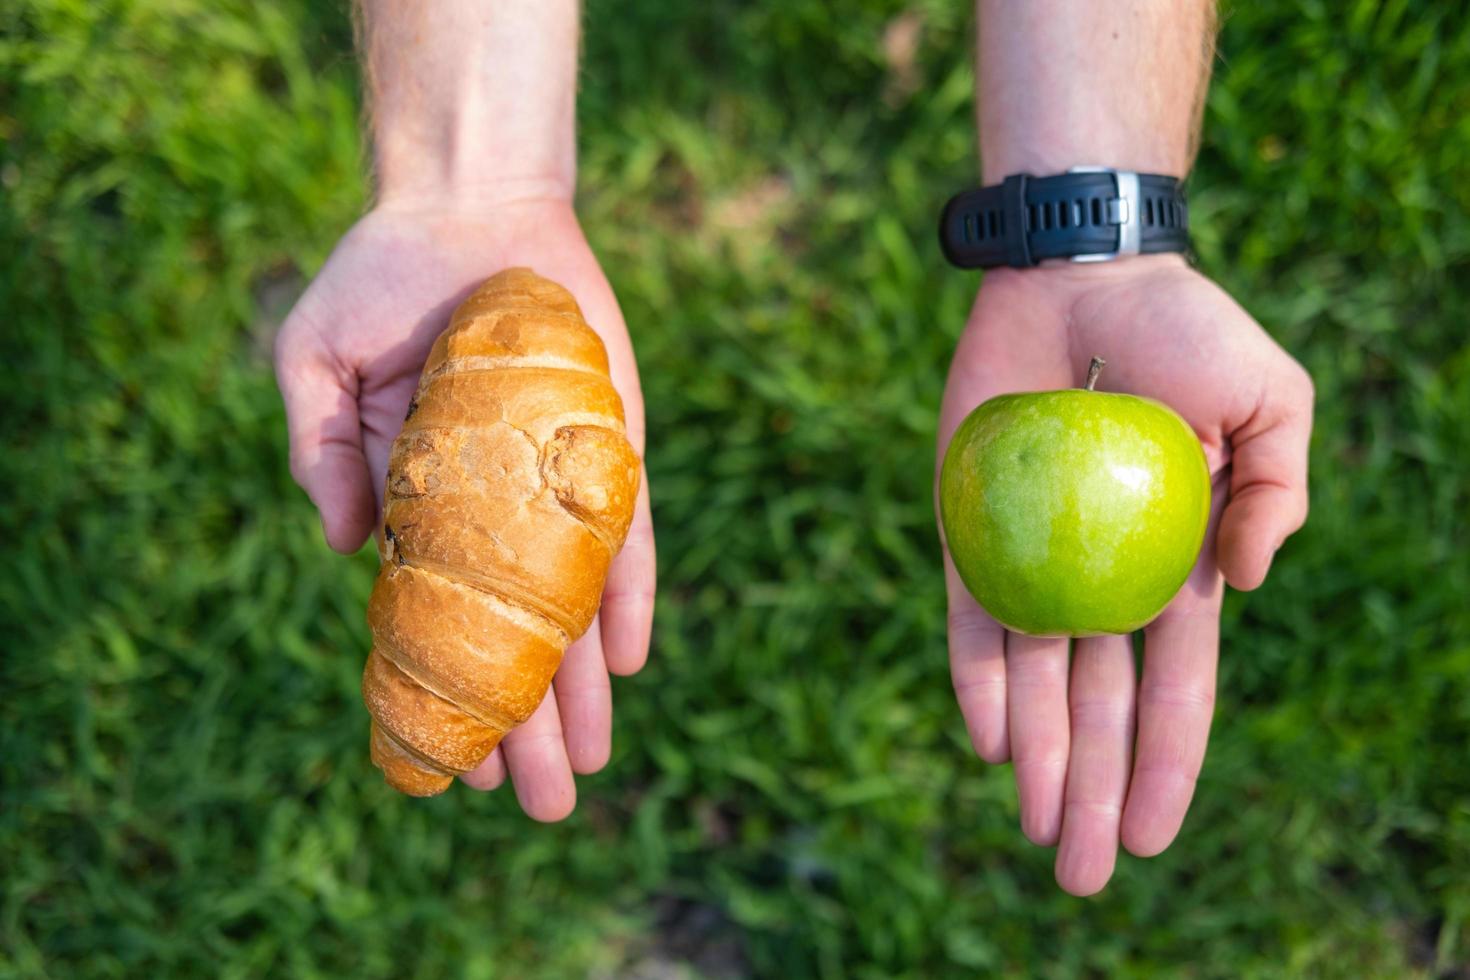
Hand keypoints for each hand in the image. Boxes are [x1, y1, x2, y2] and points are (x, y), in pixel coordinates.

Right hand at [274, 190, 654, 819]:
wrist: (469, 207)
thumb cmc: (380, 278)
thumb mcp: (316, 362)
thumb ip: (320, 454)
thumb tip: (348, 553)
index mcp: (420, 505)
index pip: (437, 626)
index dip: (448, 697)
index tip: (457, 769)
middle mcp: (495, 511)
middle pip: (515, 637)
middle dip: (529, 723)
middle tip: (545, 805)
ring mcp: (556, 484)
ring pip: (573, 606)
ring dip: (582, 688)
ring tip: (592, 765)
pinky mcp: (609, 448)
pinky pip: (627, 534)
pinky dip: (628, 594)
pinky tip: (627, 661)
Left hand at [937, 254, 1312, 893]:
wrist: (1078, 273)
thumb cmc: (1183, 329)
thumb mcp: (1271, 400)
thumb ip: (1279, 491)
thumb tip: (1244, 587)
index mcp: (1175, 563)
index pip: (1174, 686)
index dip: (1165, 764)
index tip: (1149, 837)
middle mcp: (1099, 576)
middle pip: (1097, 705)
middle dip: (1092, 791)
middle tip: (1076, 875)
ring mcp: (1030, 556)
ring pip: (1034, 681)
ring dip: (1036, 760)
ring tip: (1033, 830)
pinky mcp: (968, 527)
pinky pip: (971, 619)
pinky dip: (977, 681)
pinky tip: (986, 743)